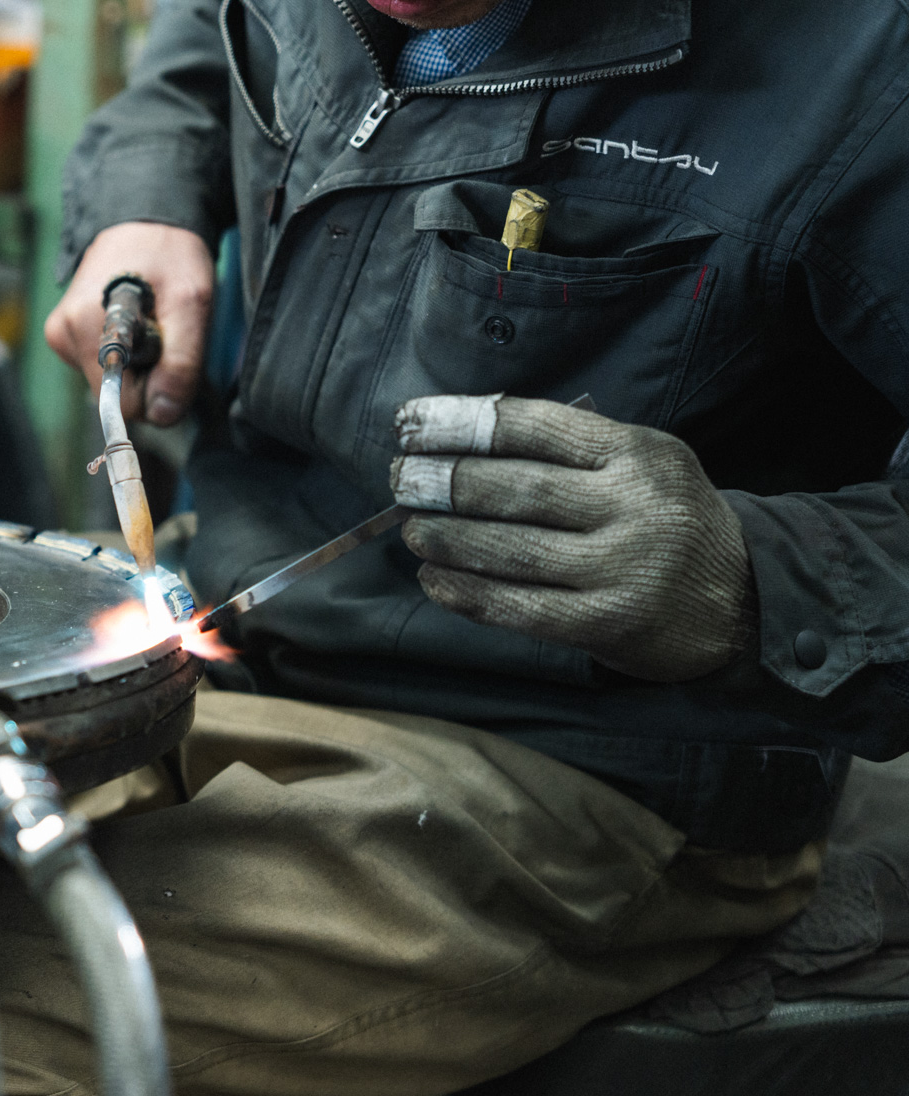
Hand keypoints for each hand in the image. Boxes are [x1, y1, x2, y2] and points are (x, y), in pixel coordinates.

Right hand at [42, 222, 212, 426]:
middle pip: (115, 395)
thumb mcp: (192, 302)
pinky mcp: (66, 337)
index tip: (171, 344)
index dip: (158, 383)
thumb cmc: (169, 254)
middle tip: (163, 327)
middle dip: (148, 372)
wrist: (145, 219)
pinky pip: (105, 369)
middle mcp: (62, 335)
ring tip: (150, 317)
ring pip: (111, 384)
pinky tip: (134, 320)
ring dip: (140, 362)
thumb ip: (182, 362)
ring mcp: (61, 337)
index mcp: (84, 328)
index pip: (125, 402)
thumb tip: (163, 414)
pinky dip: (128, 354)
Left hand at [389, 395, 755, 682]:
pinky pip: (520, 607)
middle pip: (516, 489)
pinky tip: (434, 580)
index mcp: (635, 453)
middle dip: (444, 481)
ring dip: (448, 539)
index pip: (533, 428)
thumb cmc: (668, 519)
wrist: (743, 598)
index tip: (411, 424)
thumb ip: (568, 450)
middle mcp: (632, 507)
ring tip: (411, 530)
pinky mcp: (607, 623)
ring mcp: (621, 568)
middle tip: (401, 480)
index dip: (461, 423)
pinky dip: (467, 593)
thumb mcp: (641, 462)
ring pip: (511, 549)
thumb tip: (460, 443)